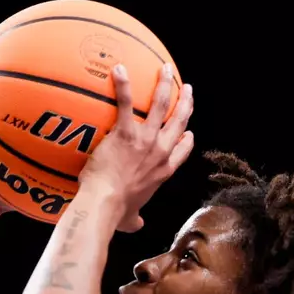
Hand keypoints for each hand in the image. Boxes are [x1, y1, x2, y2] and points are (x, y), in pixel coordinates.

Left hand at [79, 63, 194, 232]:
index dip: (187, 138)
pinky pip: (126, 103)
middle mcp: (161, 152)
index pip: (183, 150)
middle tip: (187, 89)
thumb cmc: (116, 212)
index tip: (188, 131)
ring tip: (166, 69)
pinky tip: (120, 69)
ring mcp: (146, 140)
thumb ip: (135, 219)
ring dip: (166, 84)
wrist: (105, 204)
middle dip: (186, 102)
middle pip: (180, 121)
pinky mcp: (126, 133)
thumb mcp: (131, 218)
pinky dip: (124, 84)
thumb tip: (136, 224)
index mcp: (164, 170)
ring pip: (162, 104)